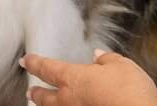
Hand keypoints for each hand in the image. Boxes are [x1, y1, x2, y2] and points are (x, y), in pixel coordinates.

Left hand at [23, 50, 156, 105]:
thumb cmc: (130, 92)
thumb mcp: (122, 66)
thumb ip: (108, 60)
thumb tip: (99, 56)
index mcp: (74, 78)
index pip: (47, 68)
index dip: (34, 63)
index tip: (26, 60)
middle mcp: (70, 99)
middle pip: (45, 97)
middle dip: (36, 92)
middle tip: (30, 90)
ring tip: (43, 104)